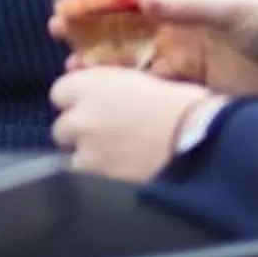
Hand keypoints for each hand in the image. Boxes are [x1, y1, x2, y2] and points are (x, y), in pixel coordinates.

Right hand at [49, 0, 257, 89]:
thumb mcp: (232, 9)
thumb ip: (185, 5)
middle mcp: (181, 7)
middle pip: (124, 6)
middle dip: (89, 12)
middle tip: (56, 21)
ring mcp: (184, 41)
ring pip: (130, 42)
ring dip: (100, 47)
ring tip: (69, 56)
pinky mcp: (190, 73)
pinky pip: (147, 74)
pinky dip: (122, 78)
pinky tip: (101, 84)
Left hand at [49, 68, 214, 181]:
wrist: (197, 141)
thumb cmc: (182, 104)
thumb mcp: (144, 79)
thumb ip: (113, 85)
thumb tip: (99, 89)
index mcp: (91, 84)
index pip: (60, 92)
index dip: (77, 99)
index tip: (93, 104)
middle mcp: (81, 116)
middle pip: (61, 126)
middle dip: (79, 129)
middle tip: (105, 131)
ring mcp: (86, 150)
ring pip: (71, 155)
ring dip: (86, 154)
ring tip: (113, 156)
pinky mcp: (97, 177)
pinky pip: (85, 176)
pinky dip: (97, 175)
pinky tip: (118, 172)